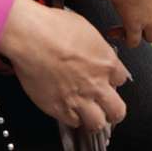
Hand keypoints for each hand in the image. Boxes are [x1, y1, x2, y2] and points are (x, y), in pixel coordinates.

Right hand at [0, 0, 127, 131]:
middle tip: (106, 108)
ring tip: (88, 115)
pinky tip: (68, 110)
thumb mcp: (85, 29)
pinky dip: (72, 118)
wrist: (30, 36)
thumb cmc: (53, 26)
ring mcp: (78, 98)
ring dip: (94, 119)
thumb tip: (95, 53)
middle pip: (117, 111)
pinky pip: (73, 122)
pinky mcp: (59, 108)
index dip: (112, 80)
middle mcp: (96, 84)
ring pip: (97, 124)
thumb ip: (96, 48)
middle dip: (113, 111)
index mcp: (106, 62)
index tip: (106, 80)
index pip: (121, 80)